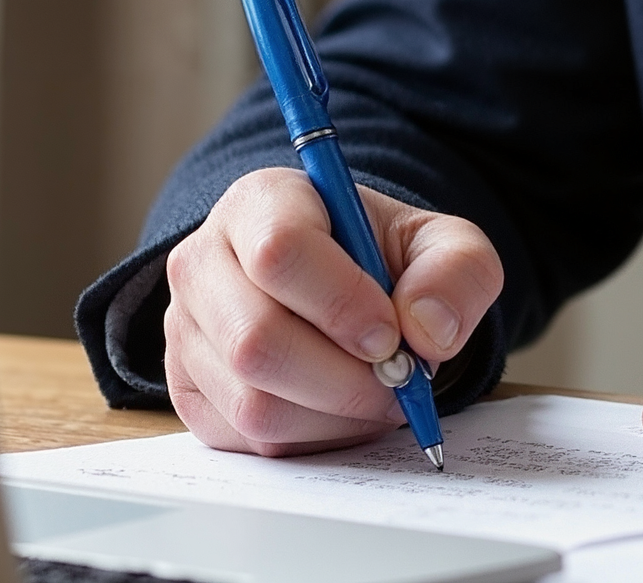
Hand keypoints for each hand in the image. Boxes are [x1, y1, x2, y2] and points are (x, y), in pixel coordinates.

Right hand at [164, 168, 501, 455]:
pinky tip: (340, 409)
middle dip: (344, 378)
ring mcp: (185, 332)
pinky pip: (246, 440)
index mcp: (260, 202)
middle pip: (258, 341)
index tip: (391, 334)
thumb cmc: (382, 257)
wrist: (344, 285)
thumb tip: (428, 330)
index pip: (280, 251)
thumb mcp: (440, 243)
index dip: (342, 303)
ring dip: (334, 415)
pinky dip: (310, 439)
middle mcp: (205, 263)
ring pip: (252, 402)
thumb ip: (457, 270)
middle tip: (396, 379)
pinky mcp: (189, 392)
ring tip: (376, 393)